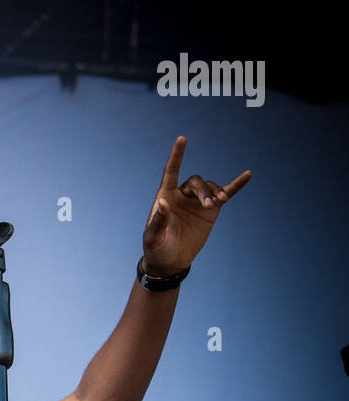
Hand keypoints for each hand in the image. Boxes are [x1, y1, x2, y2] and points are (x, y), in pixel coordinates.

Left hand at [142, 136, 251, 274]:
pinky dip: (236, 185)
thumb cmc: (157, 248)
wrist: (170, 262)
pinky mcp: (210, 211)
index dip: (177, 156)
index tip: (182, 139)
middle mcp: (182, 195)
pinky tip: (248, 175)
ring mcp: (197, 202)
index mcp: (166, 196)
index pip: (171, 171)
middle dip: (204, 192)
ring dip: (216, 193)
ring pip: (210, 188)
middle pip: (196, 182)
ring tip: (219, 202)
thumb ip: (158, 221)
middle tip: (209, 206)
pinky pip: (225, 194)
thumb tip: (163, 203)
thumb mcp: (153, 238)